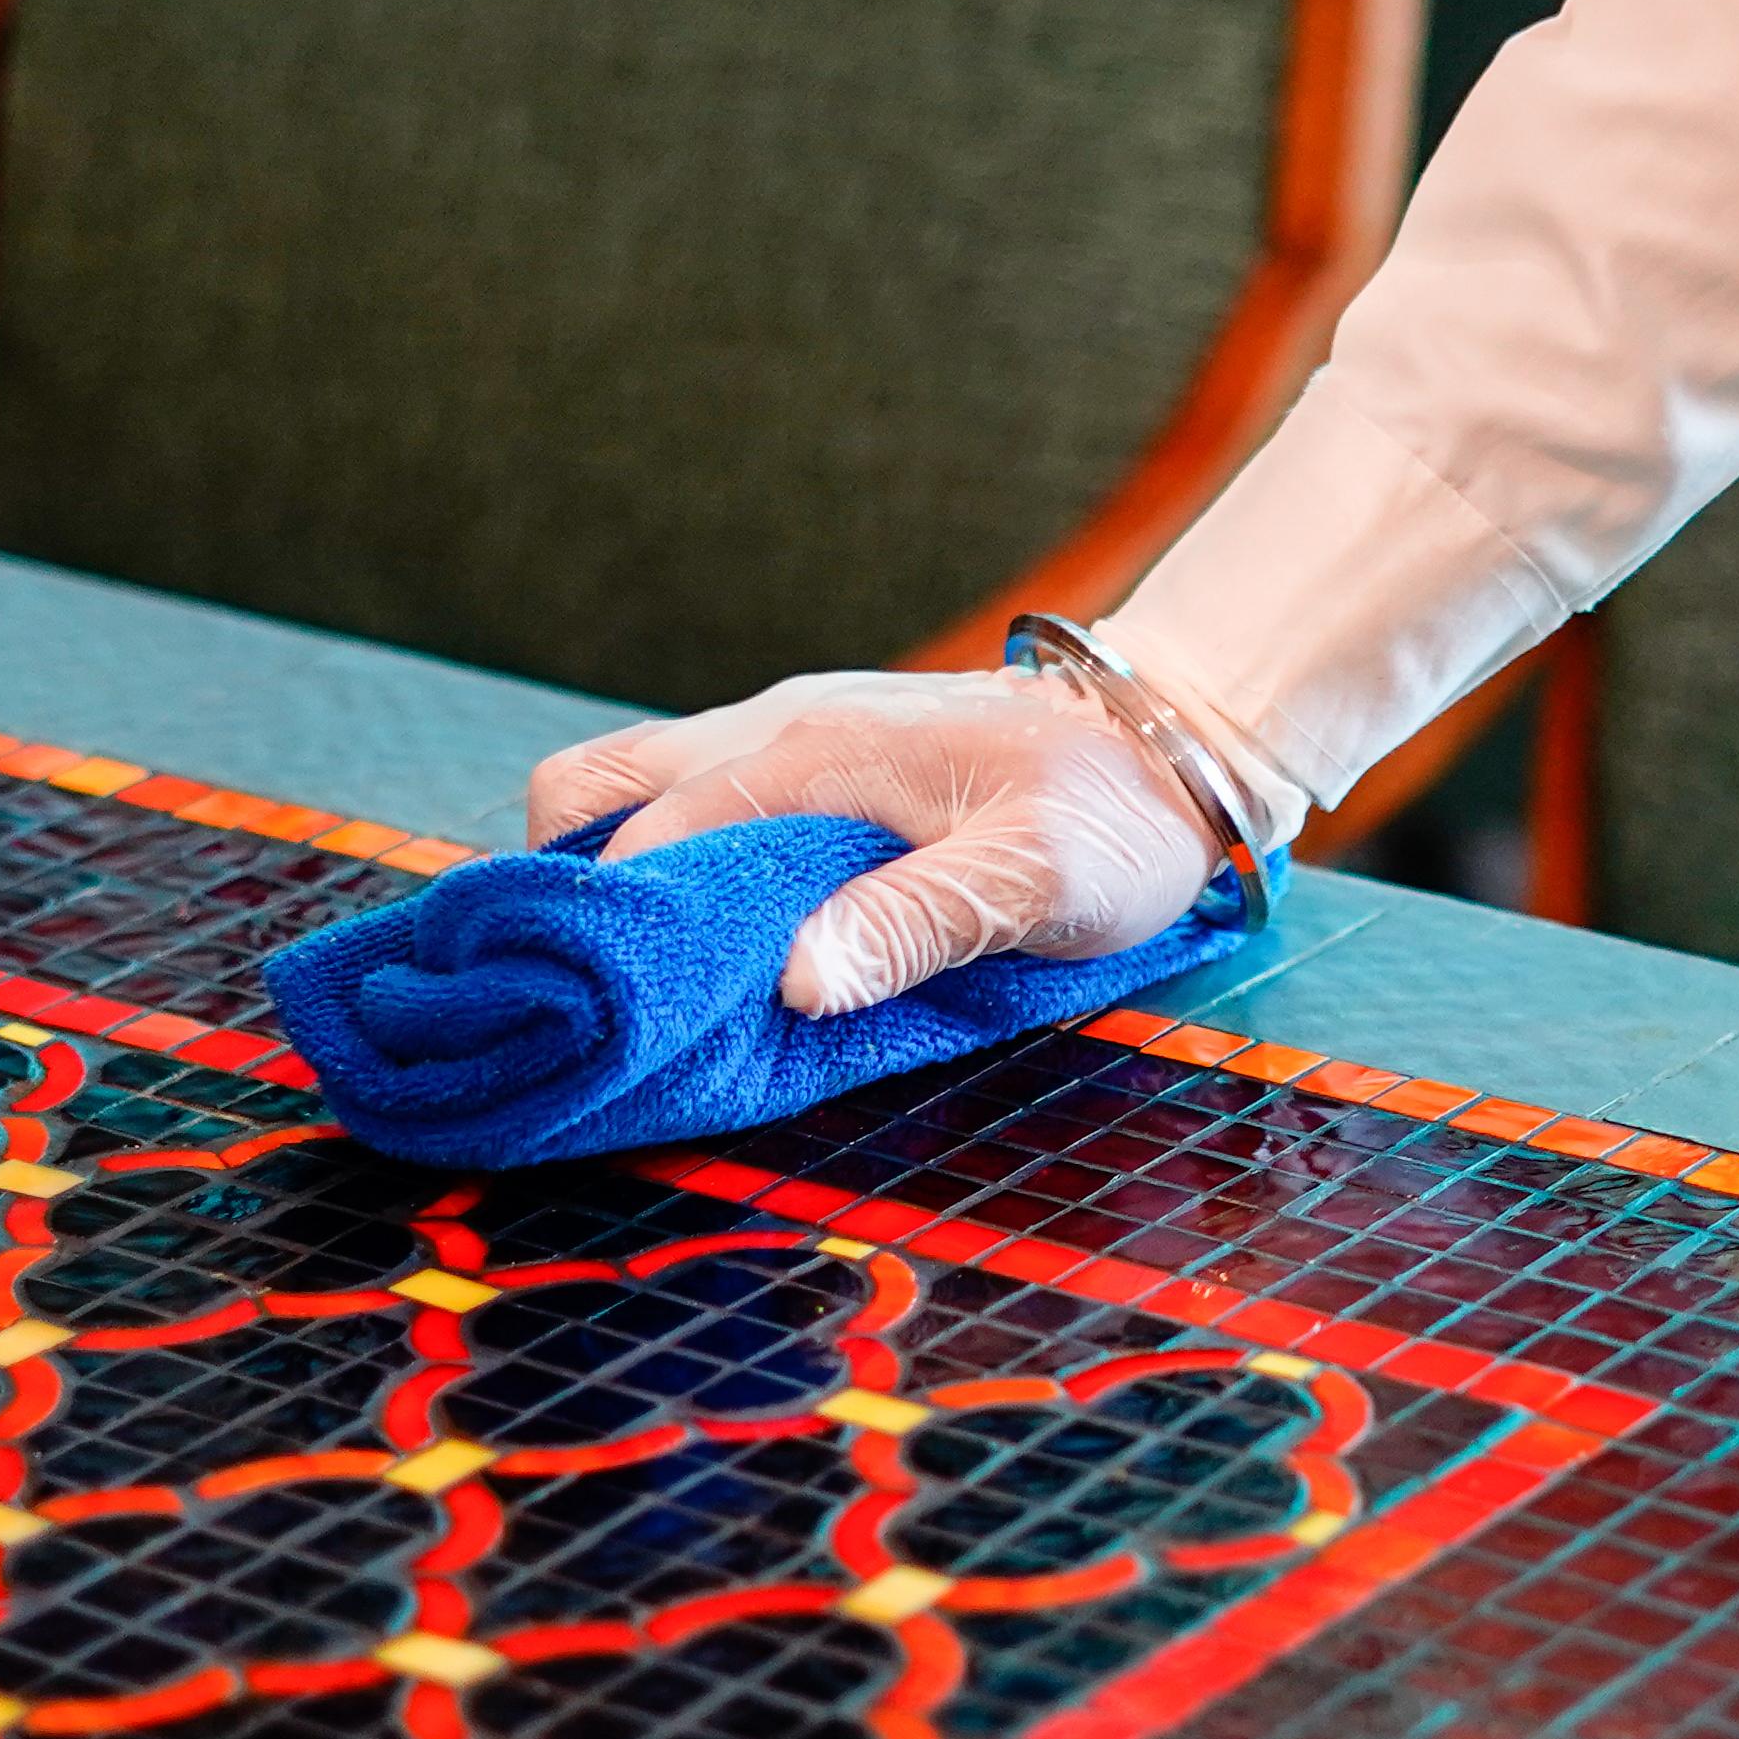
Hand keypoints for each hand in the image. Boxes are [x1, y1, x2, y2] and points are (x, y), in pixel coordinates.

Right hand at [524, 666, 1232, 1017]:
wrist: (1175, 741)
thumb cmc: (1113, 816)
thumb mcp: (1033, 881)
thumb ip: (914, 924)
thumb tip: (793, 980)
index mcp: (809, 757)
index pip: (645, 837)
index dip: (600, 925)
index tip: (581, 1007)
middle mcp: (776, 730)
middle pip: (599, 788)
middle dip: (563, 881)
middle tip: (586, 988)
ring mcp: (791, 737)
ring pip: (642, 789)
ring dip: (617, 873)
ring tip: (632, 977)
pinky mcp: (819, 760)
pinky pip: (702, 799)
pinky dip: (671, 862)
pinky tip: (707, 940)